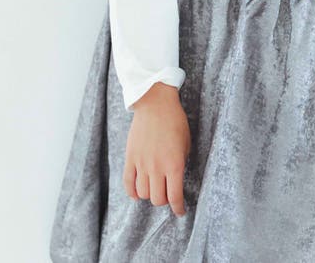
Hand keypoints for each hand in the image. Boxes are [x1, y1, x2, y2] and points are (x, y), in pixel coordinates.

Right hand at [124, 82, 190, 216]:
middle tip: (168, 194)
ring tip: (155, 188)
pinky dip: (132, 192)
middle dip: (164, 200)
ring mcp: (141, 163)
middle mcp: (157, 167)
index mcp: (174, 164)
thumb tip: (176, 180)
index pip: (174, 197)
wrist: (155, 103)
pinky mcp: (130, 158)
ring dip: (150, 195)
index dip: (178, 208)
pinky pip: (128, 184)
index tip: (180, 211)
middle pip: (158, 199)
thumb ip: (180, 164)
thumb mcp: (186, 143)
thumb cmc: (175, 121)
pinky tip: (138, 192)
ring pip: (143, 194)